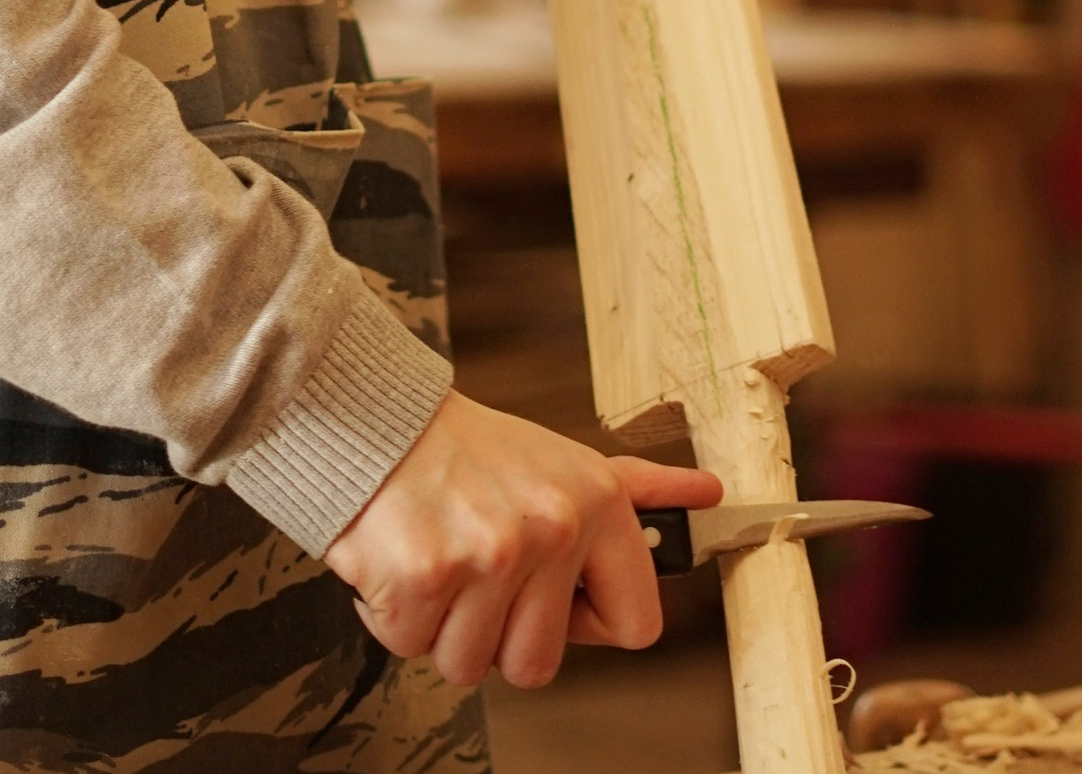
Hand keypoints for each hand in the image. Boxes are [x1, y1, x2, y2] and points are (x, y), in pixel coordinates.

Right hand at [323, 392, 720, 689]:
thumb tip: (705, 493)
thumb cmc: (466, 448)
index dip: (589, 623)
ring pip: (470, 665)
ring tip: (437, 554)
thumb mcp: (562, 459)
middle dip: (497, 632)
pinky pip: (410, 646)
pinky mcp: (425, 577)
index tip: (556, 597)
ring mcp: (488, 557)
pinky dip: (391, 612)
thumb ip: (636, 487)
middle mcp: (550, 529)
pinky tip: (399, 556)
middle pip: (538, 664)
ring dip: (441, 625)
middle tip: (476, 569)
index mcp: (595, 503)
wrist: (376, 415)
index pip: (636, 625)